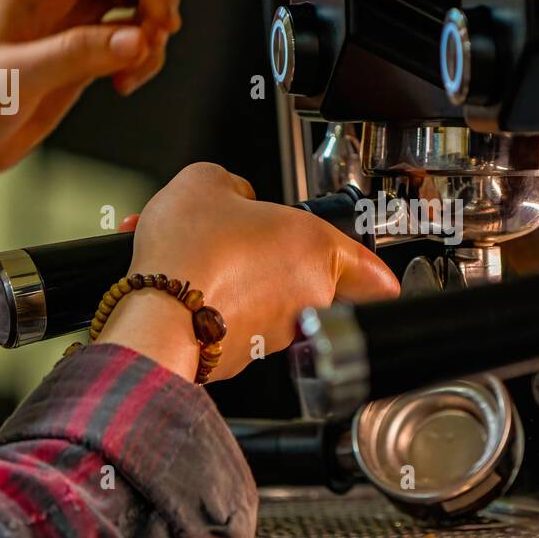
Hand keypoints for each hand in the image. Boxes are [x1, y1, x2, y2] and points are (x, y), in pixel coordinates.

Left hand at [0, 0, 180, 179]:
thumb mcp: (18, 78)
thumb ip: (79, 54)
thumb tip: (140, 40)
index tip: (162, 28)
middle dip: (159, 6)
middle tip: (154, 49)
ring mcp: (73, 18)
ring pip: (140, 5)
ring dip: (153, 39)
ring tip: (130, 78)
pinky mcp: (84, 48)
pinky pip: (134, 37)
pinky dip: (144, 58)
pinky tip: (122, 85)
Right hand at [98, 164, 399, 381]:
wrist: (157, 313)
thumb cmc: (191, 252)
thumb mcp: (206, 182)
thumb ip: (232, 185)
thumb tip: (234, 198)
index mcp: (315, 246)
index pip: (372, 269)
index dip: (377, 272)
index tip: (381, 278)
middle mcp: (307, 294)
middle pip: (309, 277)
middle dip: (273, 258)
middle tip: (240, 240)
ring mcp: (279, 330)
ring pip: (267, 299)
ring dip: (237, 279)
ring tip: (195, 257)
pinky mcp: (246, 355)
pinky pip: (236, 322)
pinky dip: (213, 305)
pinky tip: (183, 284)